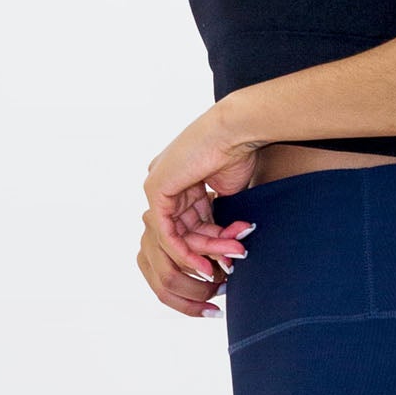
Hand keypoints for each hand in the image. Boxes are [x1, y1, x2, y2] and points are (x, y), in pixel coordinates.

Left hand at [139, 104, 259, 319]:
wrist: (237, 130)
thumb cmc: (239, 152)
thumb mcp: (227, 193)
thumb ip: (219, 217)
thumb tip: (228, 244)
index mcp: (180, 181)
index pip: (192, 223)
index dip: (213, 244)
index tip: (232, 257)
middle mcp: (165, 183)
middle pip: (184, 231)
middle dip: (210, 251)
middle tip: (231, 264)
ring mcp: (157, 185)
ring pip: (178, 235)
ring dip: (205, 253)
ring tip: (227, 263)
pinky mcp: (156, 189)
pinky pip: (167, 232)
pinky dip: (185, 251)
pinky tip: (205, 264)